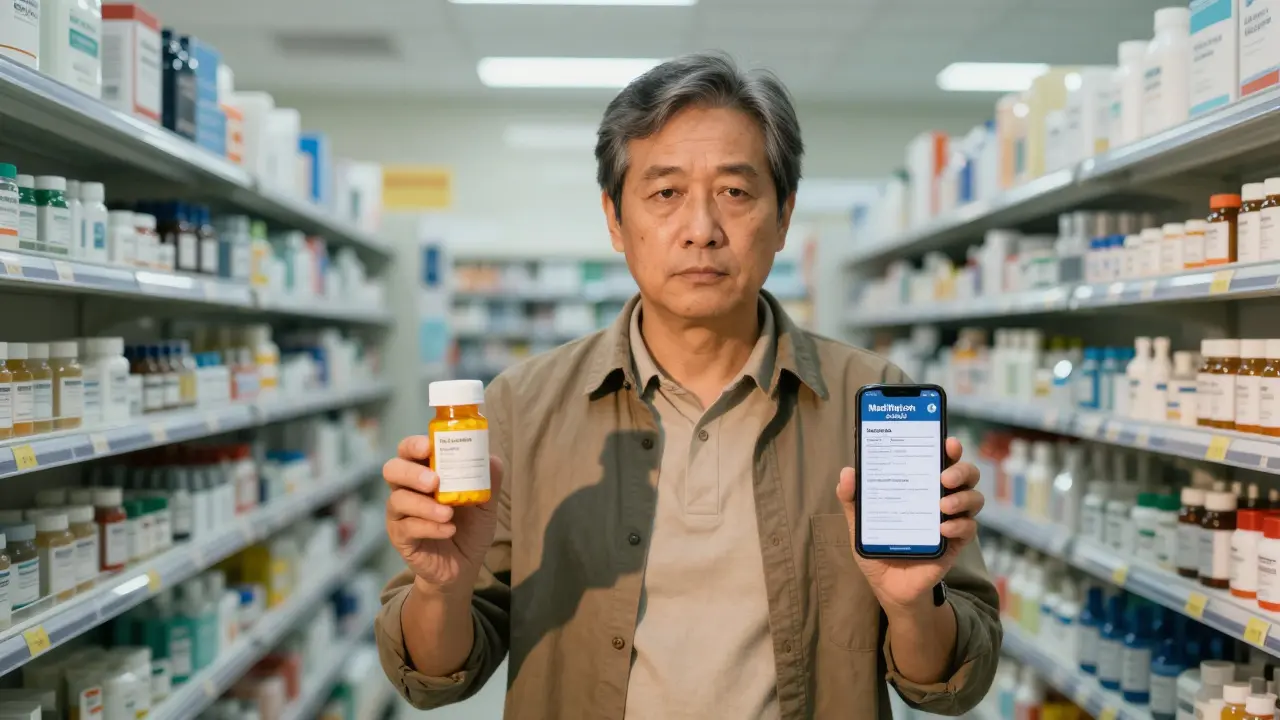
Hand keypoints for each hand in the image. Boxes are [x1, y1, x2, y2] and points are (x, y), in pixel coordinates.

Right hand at [383, 435, 504, 592]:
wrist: (466, 565)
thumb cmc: (470, 527)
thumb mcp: (485, 504)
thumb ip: (488, 481)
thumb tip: (491, 458)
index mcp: (424, 472)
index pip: (408, 450)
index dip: (414, 445)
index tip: (429, 446)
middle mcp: (406, 489)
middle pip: (392, 469)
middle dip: (411, 472)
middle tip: (434, 481)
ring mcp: (400, 514)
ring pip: (398, 500)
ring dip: (424, 505)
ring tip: (448, 513)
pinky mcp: (401, 538)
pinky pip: (407, 528)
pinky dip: (430, 527)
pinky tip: (448, 530)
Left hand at [836, 437, 983, 614]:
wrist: (888, 586)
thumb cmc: (878, 547)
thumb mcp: (860, 522)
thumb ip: (852, 499)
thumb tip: (847, 472)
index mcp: (921, 486)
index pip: (940, 460)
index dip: (949, 449)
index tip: (948, 442)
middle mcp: (941, 498)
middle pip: (966, 475)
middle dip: (961, 470)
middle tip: (944, 477)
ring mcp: (951, 520)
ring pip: (974, 499)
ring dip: (962, 499)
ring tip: (943, 506)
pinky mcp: (955, 543)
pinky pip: (969, 529)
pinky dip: (959, 526)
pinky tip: (943, 529)